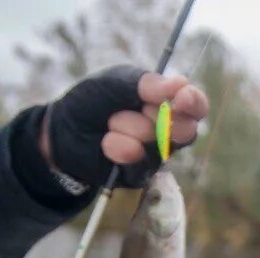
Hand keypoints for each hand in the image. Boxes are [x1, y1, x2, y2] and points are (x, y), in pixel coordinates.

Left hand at [41, 65, 208, 187]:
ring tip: (110, 123)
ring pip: (158, 144)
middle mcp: (168, 130)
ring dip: (129, 127)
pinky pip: (140, 161)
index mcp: (167, 102)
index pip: (196, 105)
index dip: (193, 102)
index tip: (181, 98)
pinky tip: (106, 142)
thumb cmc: (92, 101)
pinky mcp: (141, 173)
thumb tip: (179, 84)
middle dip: (160, 117)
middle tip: (139, 108)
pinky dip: (119, 147)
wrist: (63, 131)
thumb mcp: (115, 82)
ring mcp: (156, 154)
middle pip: (186, 130)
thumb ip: (145, 82)